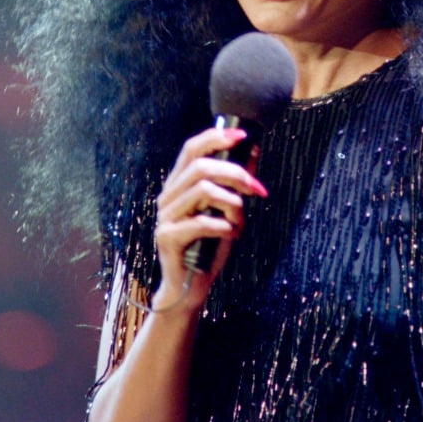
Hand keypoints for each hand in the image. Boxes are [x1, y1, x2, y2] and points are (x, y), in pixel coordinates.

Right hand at [152, 126, 268, 312]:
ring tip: (239, 220)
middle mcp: (168, 196)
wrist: (190, 286)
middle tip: (256, 189)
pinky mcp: (167, 237)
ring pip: (203, 190)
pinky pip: (201, 221)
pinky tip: (231, 235)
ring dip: (231, 202)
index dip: (216, 136)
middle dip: (236, 173)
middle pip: (201, 166)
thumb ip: (235, 183)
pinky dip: (224, 226)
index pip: (192, 148)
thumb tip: (254, 151)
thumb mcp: (227, 210)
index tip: (243, 135)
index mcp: (179, 185)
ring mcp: (165, 216)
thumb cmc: (209, 246)